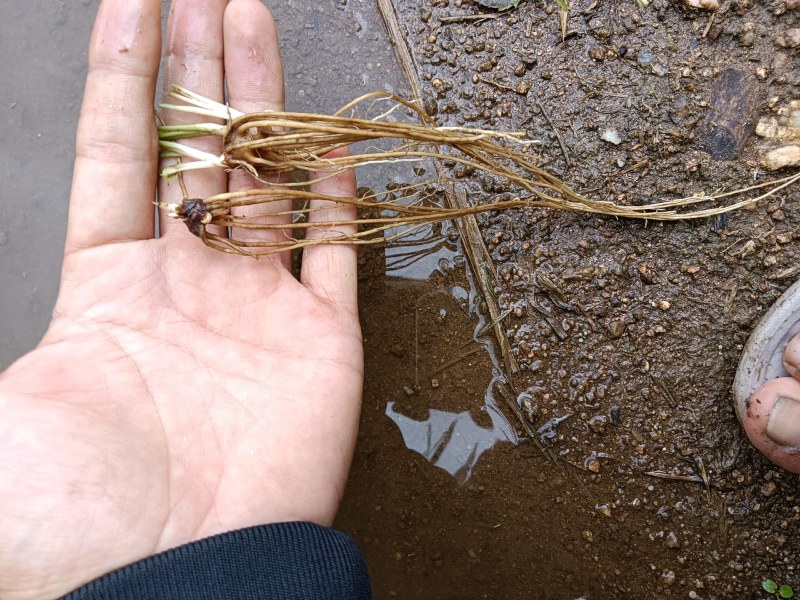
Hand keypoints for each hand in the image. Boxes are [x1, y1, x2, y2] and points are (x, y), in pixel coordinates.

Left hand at [0, 1, 361, 597]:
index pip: (119, 152)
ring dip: (263, 103)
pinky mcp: (322, 341)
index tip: (134, 2)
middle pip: (196, 150)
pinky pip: (334, 253)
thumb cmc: (83, 510)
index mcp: (110, 288)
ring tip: (255, 22)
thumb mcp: (8, 417)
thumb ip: (5, 357)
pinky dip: (334, 199)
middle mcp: (189, 285)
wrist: (183, 576)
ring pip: (266, 181)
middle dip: (199, 68)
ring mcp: (260, 308)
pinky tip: (327, 141)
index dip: (123, 77)